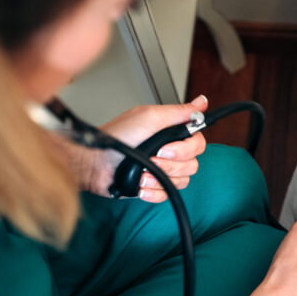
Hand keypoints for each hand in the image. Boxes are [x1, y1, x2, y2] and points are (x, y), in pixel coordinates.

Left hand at [81, 95, 208, 201]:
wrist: (94, 162)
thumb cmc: (117, 137)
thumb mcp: (150, 117)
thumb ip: (179, 112)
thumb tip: (202, 102)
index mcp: (171, 133)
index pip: (198, 142)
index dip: (187, 148)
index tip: (167, 146)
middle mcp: (170, 151)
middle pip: (192, 164)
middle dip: (171, 163)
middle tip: (153, 157)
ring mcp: (162, 169)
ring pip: (182, 180)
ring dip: (159, 177)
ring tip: (141, 172)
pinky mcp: (154, 186)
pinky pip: (167, 193)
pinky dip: (153, 190)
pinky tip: (140, 183)